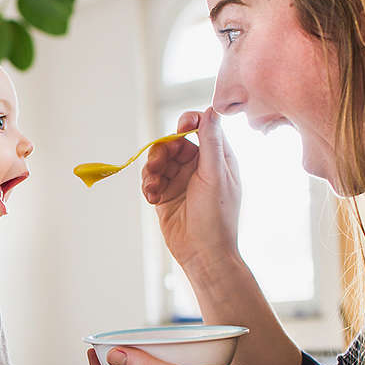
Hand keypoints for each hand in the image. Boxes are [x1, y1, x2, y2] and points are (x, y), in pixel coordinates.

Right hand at [142, 108, 241, 269]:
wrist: (203, 254)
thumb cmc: (217, 216)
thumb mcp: (215, 175)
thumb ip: (211, 142)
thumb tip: (211, 110)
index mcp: (217, 158)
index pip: (201, 128)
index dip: (188, 123)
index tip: (181, 127)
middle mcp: (198, 166)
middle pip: (173, 143)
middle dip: (162, 151)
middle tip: (157, 166)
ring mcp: (180, 180)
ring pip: (158, 160)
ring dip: (151, 170)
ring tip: (152, 186)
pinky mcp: (164, 194)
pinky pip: (150, 179)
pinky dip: (148, 185)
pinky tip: (151, 198)